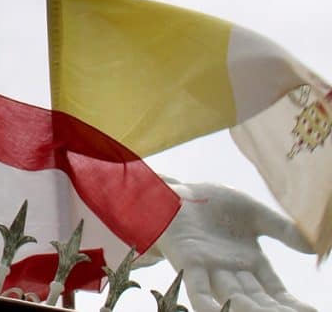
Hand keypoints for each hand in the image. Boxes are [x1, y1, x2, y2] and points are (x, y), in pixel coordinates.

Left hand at [154, 180, 315, 311]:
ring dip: (250, 311)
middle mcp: (231, 271)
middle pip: (257, 301)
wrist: (175, 190)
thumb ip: (281, 228)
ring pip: (234, 299)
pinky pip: (198, 289)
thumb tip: (313, 246)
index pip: (275, 293)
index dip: (290, 305)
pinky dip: (208, 304)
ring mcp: (210, 268)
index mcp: (249, 262)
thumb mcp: (253, 213)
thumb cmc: (211, 203)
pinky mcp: (188, 261)